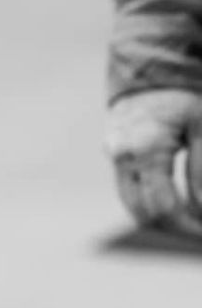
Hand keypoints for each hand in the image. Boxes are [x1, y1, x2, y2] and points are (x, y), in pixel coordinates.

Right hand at [107, 88, 201, 235]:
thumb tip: (201, 211)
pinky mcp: (114, 158)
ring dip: (162, 220)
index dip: (190, 227)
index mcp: (145, 150)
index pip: (165, 208)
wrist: (149, 74)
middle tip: (201, 233)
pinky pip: (131, 192)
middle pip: (145, 214)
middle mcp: (123, 158)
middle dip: (176, 230)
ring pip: (134, 207)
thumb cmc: (182, 99)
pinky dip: (152, 204)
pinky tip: (177, 205)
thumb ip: (201, 171)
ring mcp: (114, 159)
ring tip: (192, 222)